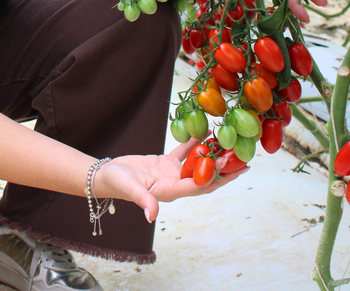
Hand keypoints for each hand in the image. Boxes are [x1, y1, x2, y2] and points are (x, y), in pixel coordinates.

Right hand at [95, 138, 248, 223]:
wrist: (105, 176)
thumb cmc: (116, 183)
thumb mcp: (130, 189)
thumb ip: (144, 201)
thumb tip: (152, 217)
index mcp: (170, 191)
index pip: (199, 185)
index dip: (217, 177)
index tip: (233, 167)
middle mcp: (175, 183)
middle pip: (206, 177)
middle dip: (224, 169)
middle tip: (244, 158)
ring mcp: (171, 173)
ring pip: (197, 164)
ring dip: (212, 155)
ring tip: (230, 144)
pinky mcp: (164, 163)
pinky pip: (183, 152)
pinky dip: (194, 143)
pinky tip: (205, 132)